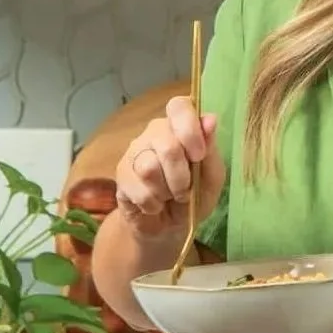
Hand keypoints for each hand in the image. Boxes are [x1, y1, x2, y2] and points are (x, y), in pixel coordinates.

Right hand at [116, 97, 224, 237]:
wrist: (169, 227)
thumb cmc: (195, 196)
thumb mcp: (212, 177)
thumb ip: (211, 149)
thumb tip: (211, 119)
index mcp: (181, 127)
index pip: (179, 106)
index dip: (190, 129)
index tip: (198, 155)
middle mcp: (155, 133)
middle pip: (167, 144)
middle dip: (181, 176)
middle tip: (185, 190)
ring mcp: (134, 152)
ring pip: (149, 168)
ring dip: (167, 191)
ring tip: (169, 197)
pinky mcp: (120, 175)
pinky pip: (137, 189)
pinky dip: (153, 204)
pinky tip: (155, 204)